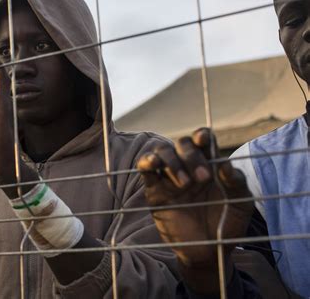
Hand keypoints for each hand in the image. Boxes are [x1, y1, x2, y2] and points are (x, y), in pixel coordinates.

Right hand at [137, 128, 252, 292]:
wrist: (210, 251)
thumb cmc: (227, 224)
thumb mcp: (241, 203)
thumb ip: (236, 182)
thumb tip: (225, 163)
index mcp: (209, 164)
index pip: (202, 139)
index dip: (201, 135)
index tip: (204, 140)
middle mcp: (188, 166)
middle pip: (182, 143)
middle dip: (191, 156)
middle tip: (203, 178)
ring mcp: (169, 178)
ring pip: (162, 151)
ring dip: (173, 162)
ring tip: (185, 184)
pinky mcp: (154, 191)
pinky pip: (145, 169)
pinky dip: (147, 161)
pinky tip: (154, 164)